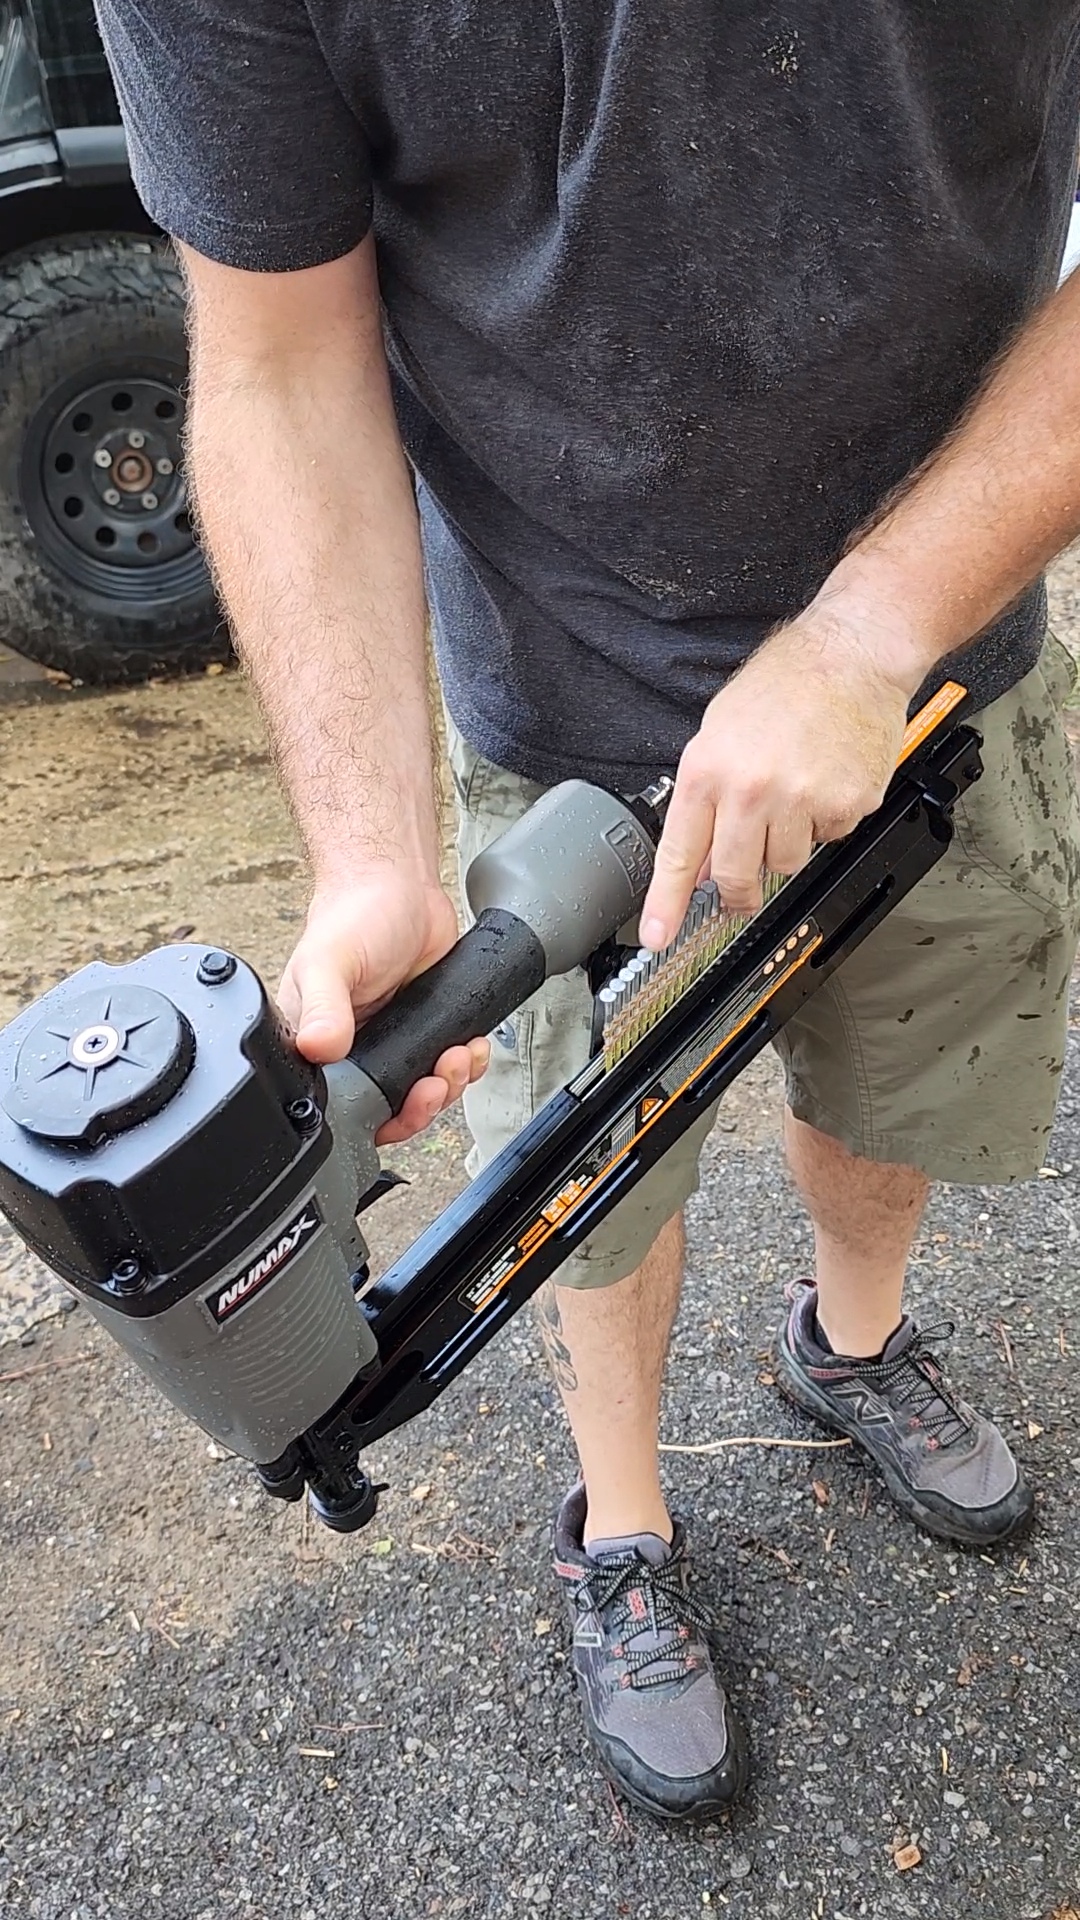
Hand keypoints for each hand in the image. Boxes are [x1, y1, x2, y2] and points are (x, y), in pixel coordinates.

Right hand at [278, 869, 489, 1143]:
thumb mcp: (328, 960)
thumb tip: (317, 1046)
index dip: (380, 1116)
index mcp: (314, 1042)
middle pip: (389, 1108)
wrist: (399, 885)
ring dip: (449, 1084)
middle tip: (438, 1080)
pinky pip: (447, 1065)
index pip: (341, 1106)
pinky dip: (467, 1064)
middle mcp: (351, 1048)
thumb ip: (322, 1006)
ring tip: (459, 1055)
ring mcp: (392, 1040)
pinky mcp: (425, 1028)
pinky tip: (471, 1045)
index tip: (407, 1097)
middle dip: (423, 1104)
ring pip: (422, 1092)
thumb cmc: (352, 914)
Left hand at [639, 611, 913, 943]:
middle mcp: (752, 789)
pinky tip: (826, 782)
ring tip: (794, 794)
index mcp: (710, 769)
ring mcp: (802, 800)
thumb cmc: (787, 682)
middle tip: (741, 891)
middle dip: (737, 891)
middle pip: (737, 875)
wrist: (853, 653)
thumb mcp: (721, 731)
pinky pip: (829, 840)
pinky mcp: (847, 804)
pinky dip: (826, 821)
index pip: (680, 852)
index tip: (658, 935)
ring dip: (786, 844)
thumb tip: (704, 861)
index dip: (667, 902)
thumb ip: (707, 800)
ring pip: (786, 864)